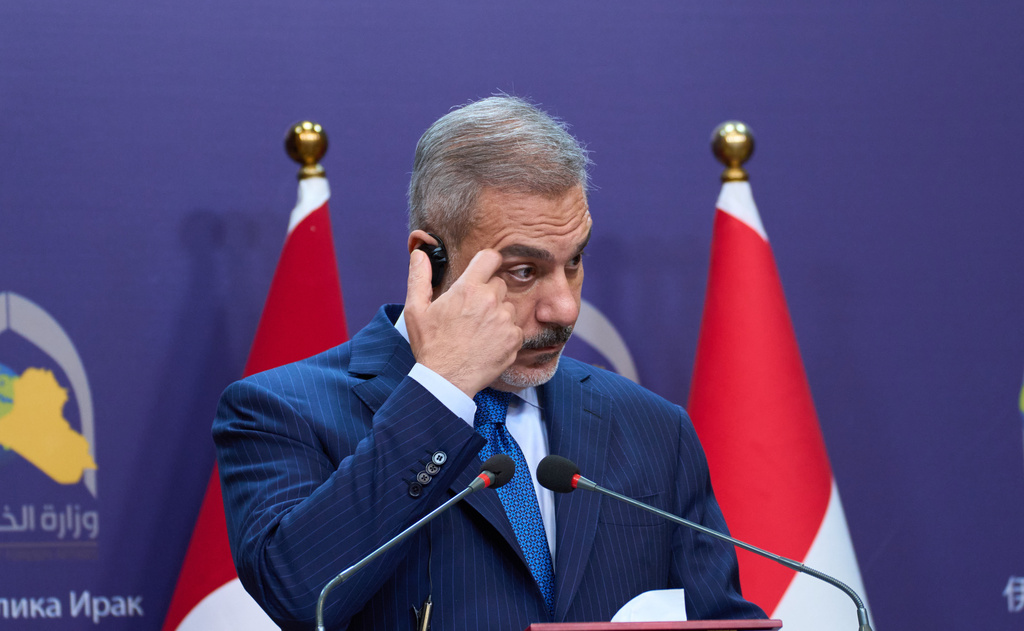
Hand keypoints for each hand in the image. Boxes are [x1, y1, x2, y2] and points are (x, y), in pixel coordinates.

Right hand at [404, 248, 522, 395]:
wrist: (446, 380)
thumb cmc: (431, 345)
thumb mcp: (416, 310)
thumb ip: (419, 277)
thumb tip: (419, 254)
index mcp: (468, 289)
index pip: (490, 258)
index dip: (487, 262)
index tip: (483, 270)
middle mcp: (490, 301)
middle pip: (499, 284)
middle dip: (487, 293)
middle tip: (471, 312)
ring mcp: (505, 321)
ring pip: (508, 307)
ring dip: (497, 314)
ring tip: (478, 331)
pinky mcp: (514, 339)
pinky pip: (515, 328)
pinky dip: (505, 335)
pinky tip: (488, 344)